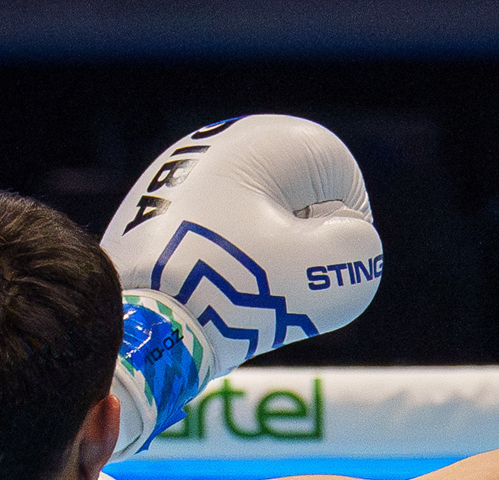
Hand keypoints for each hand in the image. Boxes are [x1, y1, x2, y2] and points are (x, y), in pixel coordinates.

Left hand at [103, 114, 382, 456]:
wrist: (138, 322)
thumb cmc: (238, 291)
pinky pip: (215, 234)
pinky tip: (201, 287)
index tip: (305, 267)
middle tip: (269, 284)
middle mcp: (221, 143)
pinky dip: (220, 262)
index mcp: (266, 139)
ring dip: (259, 259)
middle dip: (295, 247)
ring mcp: (182, 174)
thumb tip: (337, 245)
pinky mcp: (157, 209)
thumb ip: (360, 252)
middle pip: (296, 199)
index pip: (341, 180)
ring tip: (233, 291)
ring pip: (256, 220)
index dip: (339, 234)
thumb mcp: (330, 278)